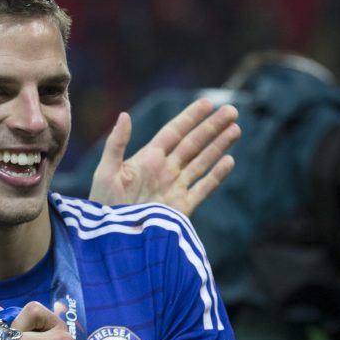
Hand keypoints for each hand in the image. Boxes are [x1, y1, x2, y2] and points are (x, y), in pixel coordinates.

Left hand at [89, 98, 239, 215]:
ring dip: (218, 146)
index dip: (190, 118)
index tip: (207, 103)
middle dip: (212, 127)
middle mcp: (164, 171)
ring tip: (236, 129)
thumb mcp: (106, 171)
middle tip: (232, 110)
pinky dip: (216, 175)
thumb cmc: (103, 203)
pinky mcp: (181, 208)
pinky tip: (229, 161)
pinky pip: (203, 188)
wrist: (111, 236)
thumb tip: (124, 114)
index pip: (173, 133)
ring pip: (202, 162)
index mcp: (147, 159)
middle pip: (193, 144)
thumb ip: (116, 144)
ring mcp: (174, 188)